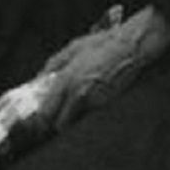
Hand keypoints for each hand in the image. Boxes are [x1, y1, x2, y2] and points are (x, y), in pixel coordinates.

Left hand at [42, 6, 169, 130]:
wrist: (130, 48)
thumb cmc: (103, 44)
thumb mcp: (72, 49)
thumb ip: (53, 65)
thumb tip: (39, 77)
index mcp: (66, 81)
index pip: (46, 113)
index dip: (42, 119)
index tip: (40, 117)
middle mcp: (78, 95)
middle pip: (60, 125)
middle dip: (57, 121)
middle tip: (56, 113)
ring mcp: (94, 102)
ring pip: (77, 120)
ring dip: (74, 114)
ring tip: (78, 98)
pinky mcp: (108, 104)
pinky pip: (91, 112)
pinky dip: (88, 108)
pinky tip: (92, 93)